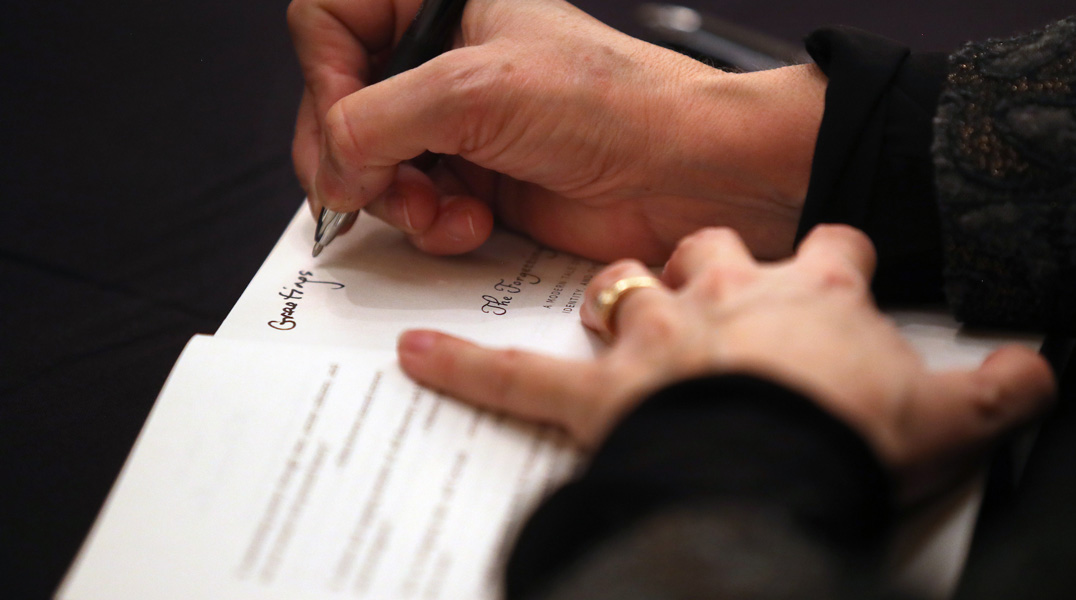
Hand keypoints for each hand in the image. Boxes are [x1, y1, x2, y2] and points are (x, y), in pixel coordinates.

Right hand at [288, 0, 825, 261]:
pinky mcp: (476, 183)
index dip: (324, 75)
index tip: (348, 121)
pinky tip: (470, 224)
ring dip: (398, 200)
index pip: (329, 22)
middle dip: (359, 155)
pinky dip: (431, 225)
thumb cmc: (612, 104)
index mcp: (442, 6)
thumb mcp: (474, 90)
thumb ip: (375, 121)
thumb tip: (330, 168)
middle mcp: (444, 61)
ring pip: (370, 165)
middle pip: (340, 104)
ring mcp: (457, 125)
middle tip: (381, 183)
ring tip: (440, 209)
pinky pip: (413, 208)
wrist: (685, 177)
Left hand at [396, 225, 1055, 500]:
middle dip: (707, 262)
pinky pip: (517, 374)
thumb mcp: (947, 414)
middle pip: (706, 248)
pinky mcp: (596, 393)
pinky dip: (466, 365)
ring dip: (615, 297)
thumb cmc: (844, 429)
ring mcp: (655, 338)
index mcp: (808, 296)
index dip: (835, 259)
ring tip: (607, 311)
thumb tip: (1041, 376)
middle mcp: (724, 298)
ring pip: (621, 287)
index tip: (838, 268)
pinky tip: (414, 353)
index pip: (830, 249)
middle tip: (707, 285)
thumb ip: (998, 389)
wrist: (777, 462)